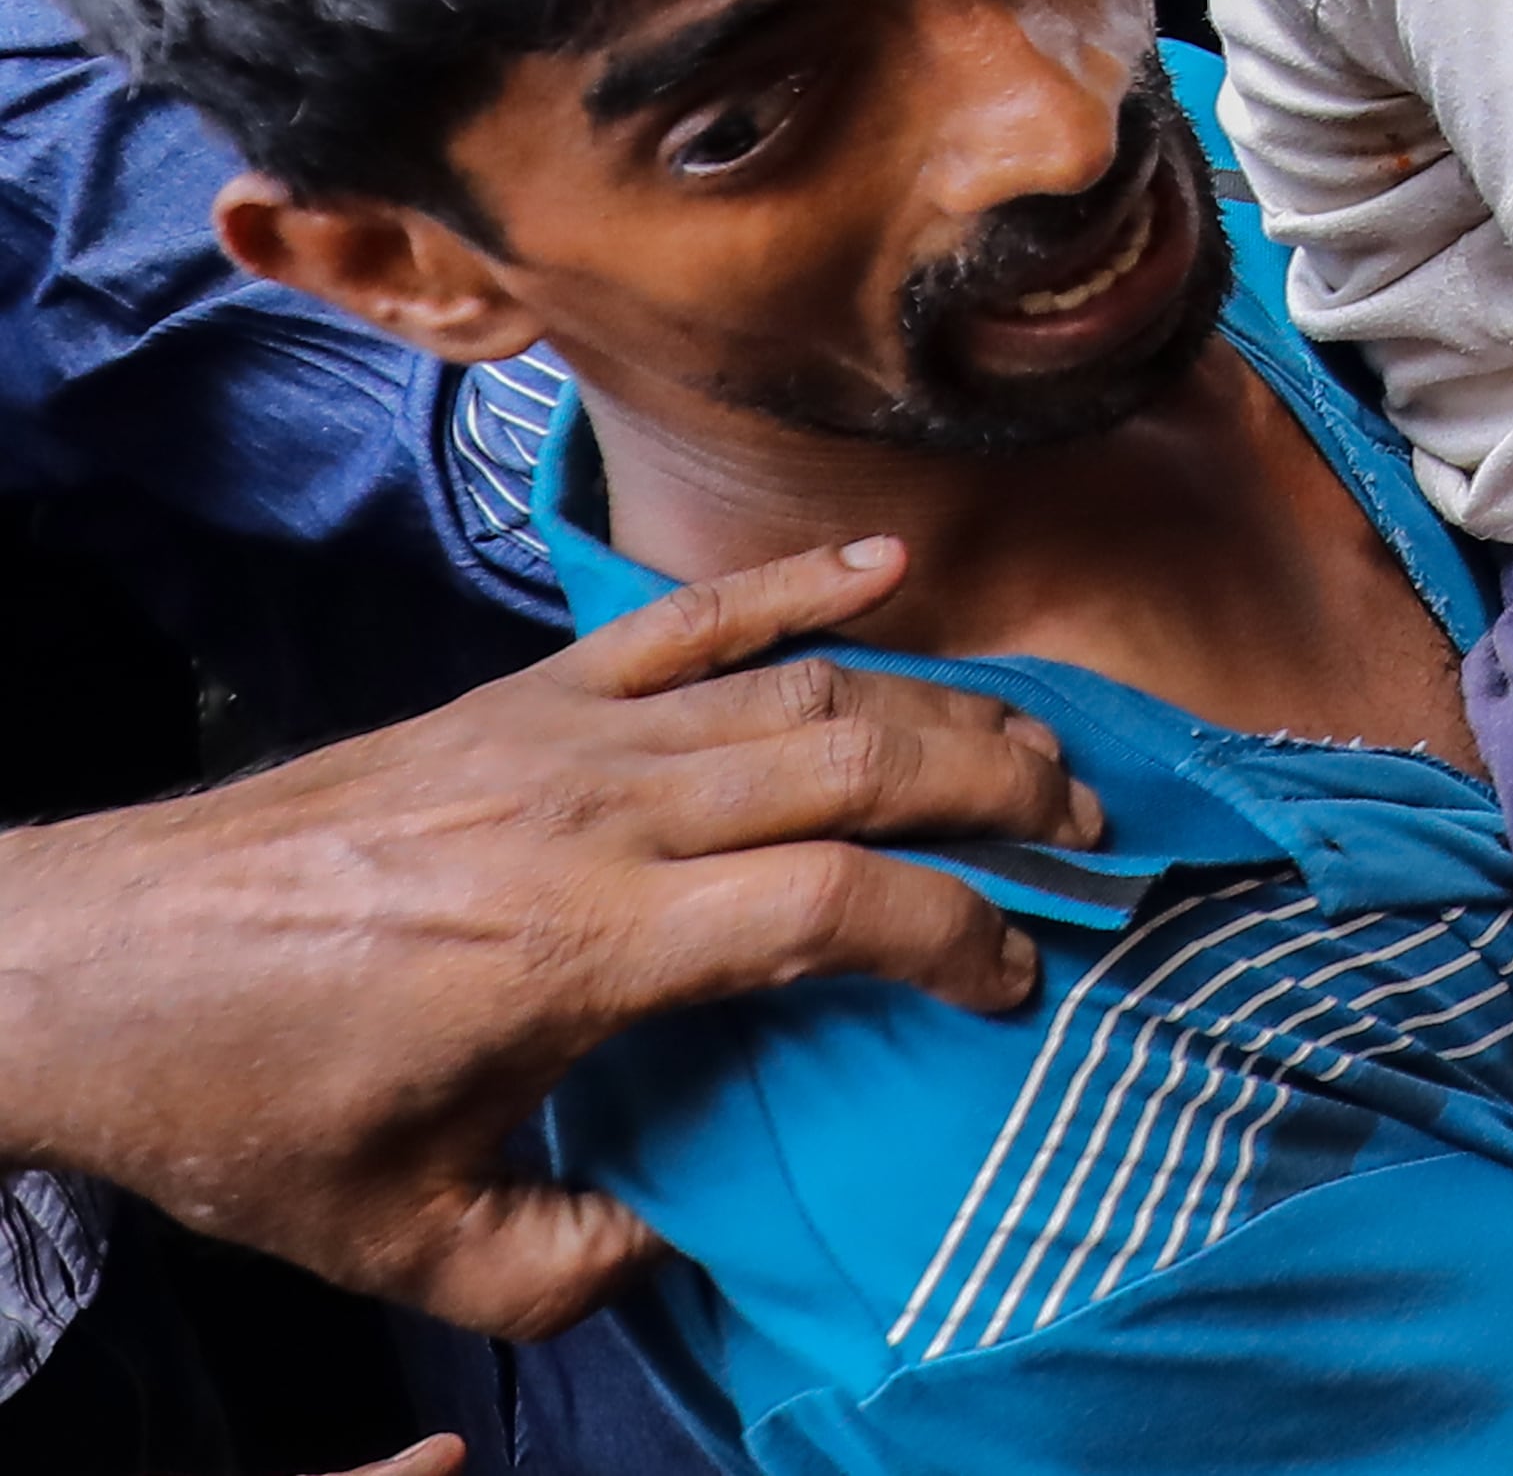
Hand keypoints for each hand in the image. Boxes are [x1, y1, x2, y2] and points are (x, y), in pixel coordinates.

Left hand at [0, 536, 1098, 1341]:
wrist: (86, 967)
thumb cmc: (245, 1106)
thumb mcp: (404, 1238)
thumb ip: (564, 1265)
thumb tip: (684, 1243)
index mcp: (581, 943)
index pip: (835, 903)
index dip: (957, 935)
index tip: (1013, 980)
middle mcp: (593, 813)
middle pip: (857, 756)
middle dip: (1001, 787)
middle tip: (1091, 833)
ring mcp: (559, 732)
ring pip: (801, 679)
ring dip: (939, 701)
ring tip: (1037, 744)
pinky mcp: (520, 696)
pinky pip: (687, 619)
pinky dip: (800, 582)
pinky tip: (892, 569)